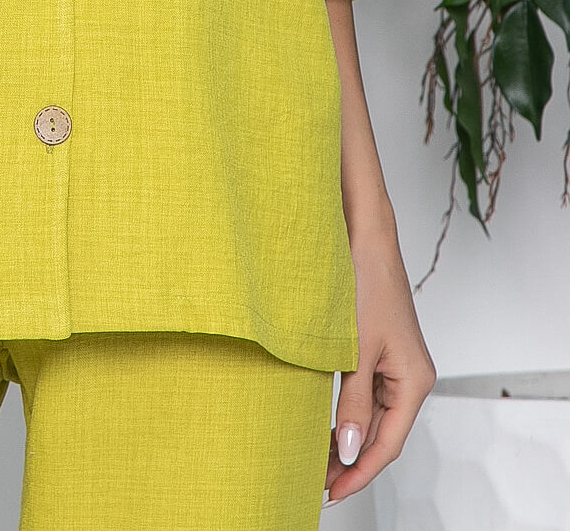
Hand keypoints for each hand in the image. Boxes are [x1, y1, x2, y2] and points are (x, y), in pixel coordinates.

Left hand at [323, 219, 435, 507]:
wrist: (364, 238)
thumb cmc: (365, 284)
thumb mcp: (355, 350)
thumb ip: (352, 403)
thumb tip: (349, 451)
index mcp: (414, 381)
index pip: (389, 444)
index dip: (360, 472)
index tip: (332, 492)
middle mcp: (411, 378)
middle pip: (383, 434)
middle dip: (351, 461)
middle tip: (316, 481)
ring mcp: (397, 366)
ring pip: (374, 418)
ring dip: (349, 440)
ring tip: (317, 461)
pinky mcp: (382, 353)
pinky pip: (368, 396)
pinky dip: (350, 415)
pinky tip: (328, 426)